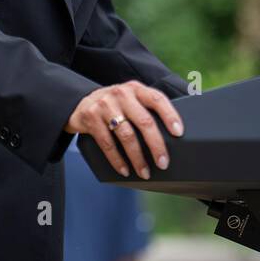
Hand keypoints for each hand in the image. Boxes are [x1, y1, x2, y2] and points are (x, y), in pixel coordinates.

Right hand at [66, 80, 183, 179]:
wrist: (80, 104)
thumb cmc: (114, 106)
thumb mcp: (130, 100)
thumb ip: (146, 109)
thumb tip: (171, 135)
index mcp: (136, 89)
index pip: (157, 99)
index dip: (170, 115)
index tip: (179, 132)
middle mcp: (121, 94)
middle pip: (144, 121)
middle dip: (156, 145)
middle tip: (163, 162)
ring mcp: (105, 105)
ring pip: (126, 135)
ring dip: (137, 158)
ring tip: (144, 172)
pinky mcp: (91, 118)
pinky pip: (107, 144)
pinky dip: (117, 160)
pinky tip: (125, 169)